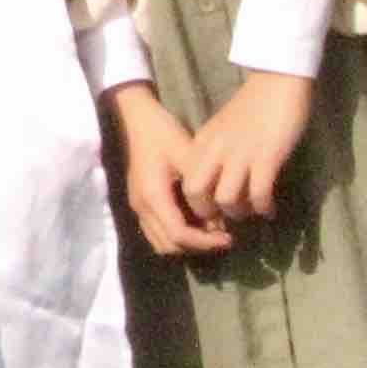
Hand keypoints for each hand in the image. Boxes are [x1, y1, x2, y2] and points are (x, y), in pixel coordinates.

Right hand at [106, 84, 230, 257]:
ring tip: (210, 232)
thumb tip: (219, 218)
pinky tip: (195, 222)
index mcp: (153, 196)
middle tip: (223, 237)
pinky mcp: (140, 204)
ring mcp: (138, 207)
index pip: (179, 234)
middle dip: (197, 246)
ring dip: (186, 243)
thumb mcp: (188, 156)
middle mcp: (142, 208)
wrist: (137, 121)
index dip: (205, 242)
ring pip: (160, 243)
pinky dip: (176, 236)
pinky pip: (156, 232)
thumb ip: (203, 188)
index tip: (229, 238)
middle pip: (169, 245)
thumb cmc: (163, 135)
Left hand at [189, 71, 313, 224]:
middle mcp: (215, 150)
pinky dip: (263, 207)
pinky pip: (259, 193)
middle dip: (209, 214)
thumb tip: (218, 181)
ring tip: (252, 212)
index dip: (195, 202)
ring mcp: (240, 154)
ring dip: (239, 212)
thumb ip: (216, 151)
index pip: (186, 181)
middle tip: (227, 218)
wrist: (276, 80)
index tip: (212, 210)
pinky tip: (270, 210)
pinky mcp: (266, 156)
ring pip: (226, 199)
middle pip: (195, 193)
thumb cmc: (253, 105)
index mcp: (202, 143)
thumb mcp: (222, 128)